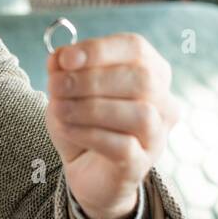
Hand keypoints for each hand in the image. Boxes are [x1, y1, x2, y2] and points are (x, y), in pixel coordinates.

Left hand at [45, 33, 178, 218]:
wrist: (86, 170)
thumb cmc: (83, 122)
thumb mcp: (67, 91)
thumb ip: (63, 70)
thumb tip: (58, 56)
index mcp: (149, 70)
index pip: (135, 48)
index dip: (99, 50)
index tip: (65, 59)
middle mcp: (162, 101)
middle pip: (142, 78)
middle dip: (92, 80)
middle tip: (55, 86)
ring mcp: (156, 134)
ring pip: (140, 114)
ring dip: (92, 108)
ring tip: (60, 110)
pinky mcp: (141, 164)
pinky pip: (125, 146)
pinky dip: (91, 134)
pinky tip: (68, 129)